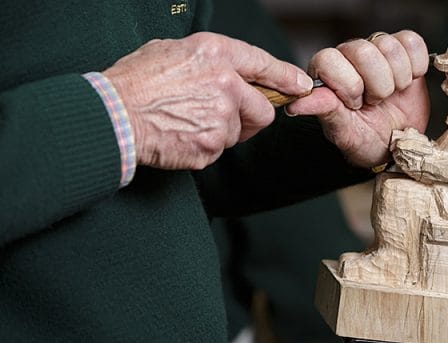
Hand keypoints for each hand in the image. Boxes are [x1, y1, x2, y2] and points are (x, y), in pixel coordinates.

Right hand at [103, 32, 312, 168]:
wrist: (112, 115)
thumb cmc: (135, 81)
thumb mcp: (171, 51)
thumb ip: (208, 59)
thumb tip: (229, 70)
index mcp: (215, 54)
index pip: (264, 65)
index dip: (286, 78)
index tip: (300, 87)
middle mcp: (225, 84)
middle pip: (262, 110)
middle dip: (250, 117)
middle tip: (226, 118)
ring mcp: (220, 117)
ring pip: (238, 133)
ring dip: (221, 132)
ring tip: (188, 122)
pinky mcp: (210, 146)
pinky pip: (218, 150)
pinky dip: (204, 147)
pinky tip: (182, 135)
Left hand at [286, 30, 429, 167]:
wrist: (396, 144)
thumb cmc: (364, 139)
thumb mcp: (343, 132)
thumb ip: (323, 111)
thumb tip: (294, 105)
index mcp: (326, 72)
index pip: (329, 60)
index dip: (348, 86)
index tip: (355, 106)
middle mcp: (348, 55)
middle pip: (363, 51)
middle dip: (375, 86)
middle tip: (374, 102)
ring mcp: (377, 49)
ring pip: (389, 47)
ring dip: (396, 80)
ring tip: (390, 95)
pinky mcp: (404, 49)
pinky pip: (412, 42)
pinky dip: (415, 67)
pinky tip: (406, 83)